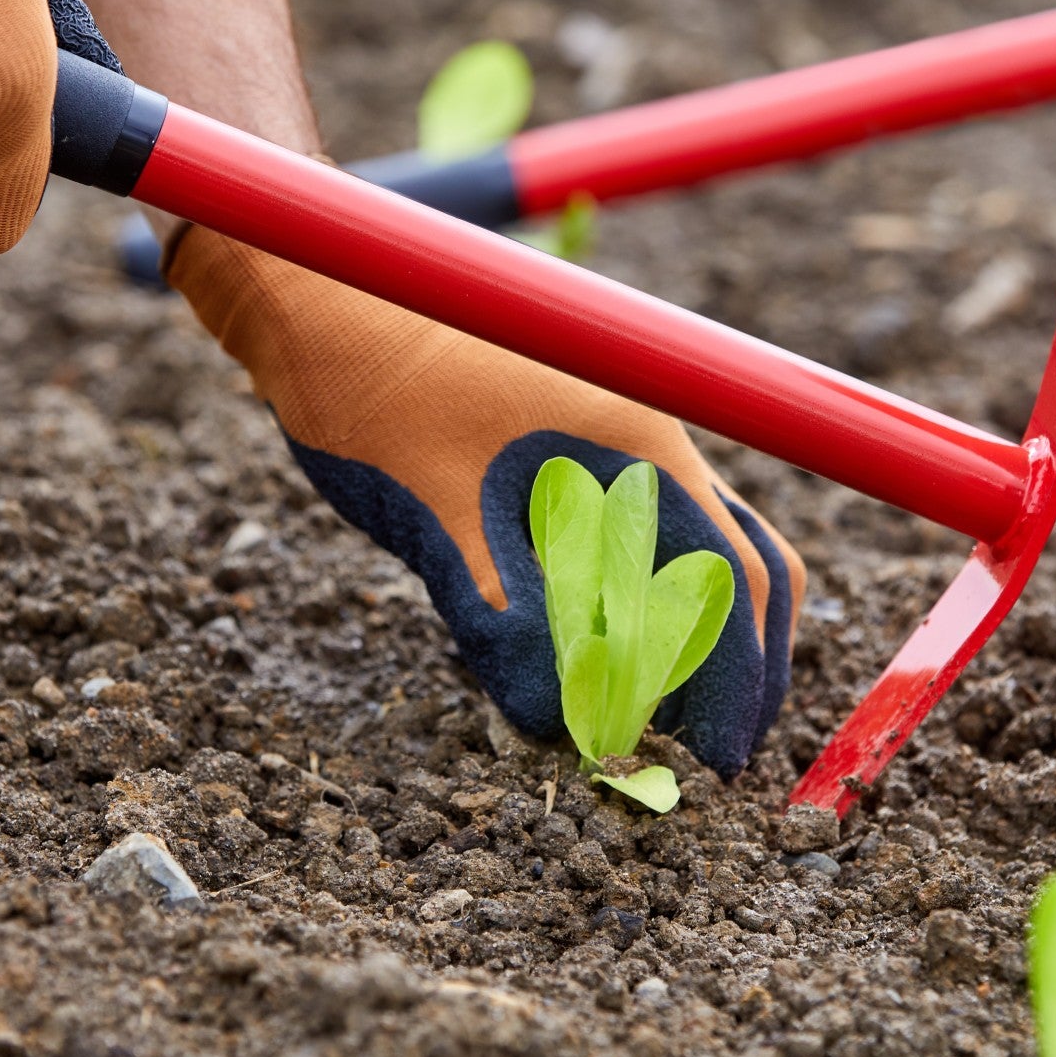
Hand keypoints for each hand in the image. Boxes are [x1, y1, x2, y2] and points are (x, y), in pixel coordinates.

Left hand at [169, 228, 804, 775]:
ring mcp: (607, 446)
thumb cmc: (371, 388)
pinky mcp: (563, 457)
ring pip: (691, 554)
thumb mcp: (435, 512)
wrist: (314, 298)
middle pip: (741, 564)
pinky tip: (586, 653)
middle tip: (705, 750)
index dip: (737, 678)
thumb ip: (502, 617)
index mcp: (636, 444)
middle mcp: (643, 442)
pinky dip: (630, 607)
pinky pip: (632, 542)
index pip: (732, 579)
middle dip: (738, 662)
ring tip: (645, 716)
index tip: (719, 758)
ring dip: (683, 638)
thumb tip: (561, 723)